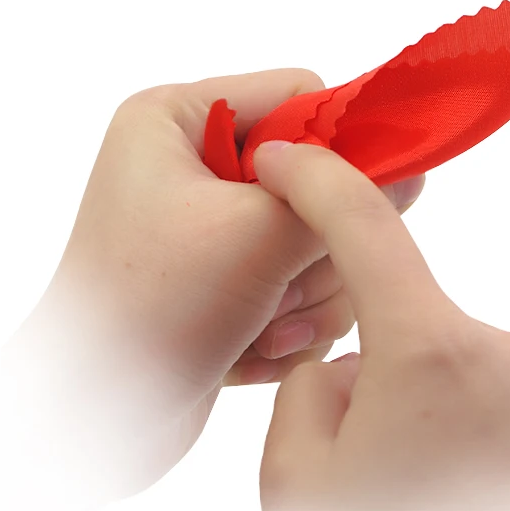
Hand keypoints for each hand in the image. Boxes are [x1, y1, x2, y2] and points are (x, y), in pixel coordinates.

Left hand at [0, 68, 424, 503]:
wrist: (97, 414)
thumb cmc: (153, 309)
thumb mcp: (257, 236)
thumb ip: (341, 198)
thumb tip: (412, 172)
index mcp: (178, 120)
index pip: (298, 96)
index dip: (337, 147)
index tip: (352, 205)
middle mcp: (193, 166)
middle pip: (314, 178)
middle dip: (310, 248)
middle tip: (281, 286)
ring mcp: (212, 227)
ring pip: (313, 240)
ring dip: (302, 296)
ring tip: (262, 329)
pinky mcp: (227, 280)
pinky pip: (295, 284)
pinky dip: (286, 324)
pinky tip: (249, 350)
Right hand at [254, 140, 509, 510]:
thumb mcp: (296, 480)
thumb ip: (311, 390)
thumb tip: (353, 368)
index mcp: (434, 356)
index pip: (365, 230)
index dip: (319, 182)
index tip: (288, 161)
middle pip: (422, 329)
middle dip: (387, 373)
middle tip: (372, 459)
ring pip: (475, 382)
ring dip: (442, 419)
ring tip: (428, 503)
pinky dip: (493, 456)